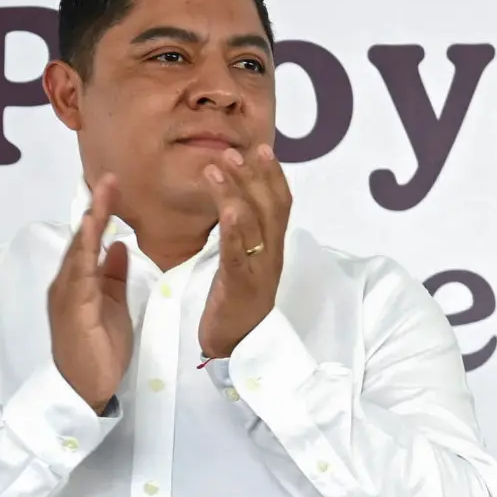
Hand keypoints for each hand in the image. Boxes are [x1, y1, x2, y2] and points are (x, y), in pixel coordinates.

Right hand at [49, 179, 131, 411]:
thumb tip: (120, 245)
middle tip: (108, 179)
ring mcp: (67, 296)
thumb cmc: (99, 347)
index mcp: (79, 281)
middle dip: (95, 209)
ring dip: (90, 223)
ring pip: (78, 251)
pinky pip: (80, 277)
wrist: (86, 386)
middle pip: (81, 239)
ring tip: (101, 196)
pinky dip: (85, 253)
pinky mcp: (73, 310)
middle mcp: (68, 283)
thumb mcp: (113, 303)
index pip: (90, 240)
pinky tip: (93, 235)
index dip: (101, 213)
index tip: (113, 186)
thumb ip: (114, 275)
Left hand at [198, 143, 291, 359]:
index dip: (273, 176)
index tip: (261, 149)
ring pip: (255, 225)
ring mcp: (259, 270)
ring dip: (237, 192)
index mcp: (271, 249)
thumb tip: (235, 205)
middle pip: (271, 208)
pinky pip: (240, 254)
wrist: (236, 347)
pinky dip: (236, 230)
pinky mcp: (241, 286)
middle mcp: (271, 255)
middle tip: (236, 151)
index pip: (279, 205)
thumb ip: (242, 237)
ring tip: (217, 167)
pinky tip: (229, 210)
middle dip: (256, 176)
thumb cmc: (235, 305)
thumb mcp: (242, 264)